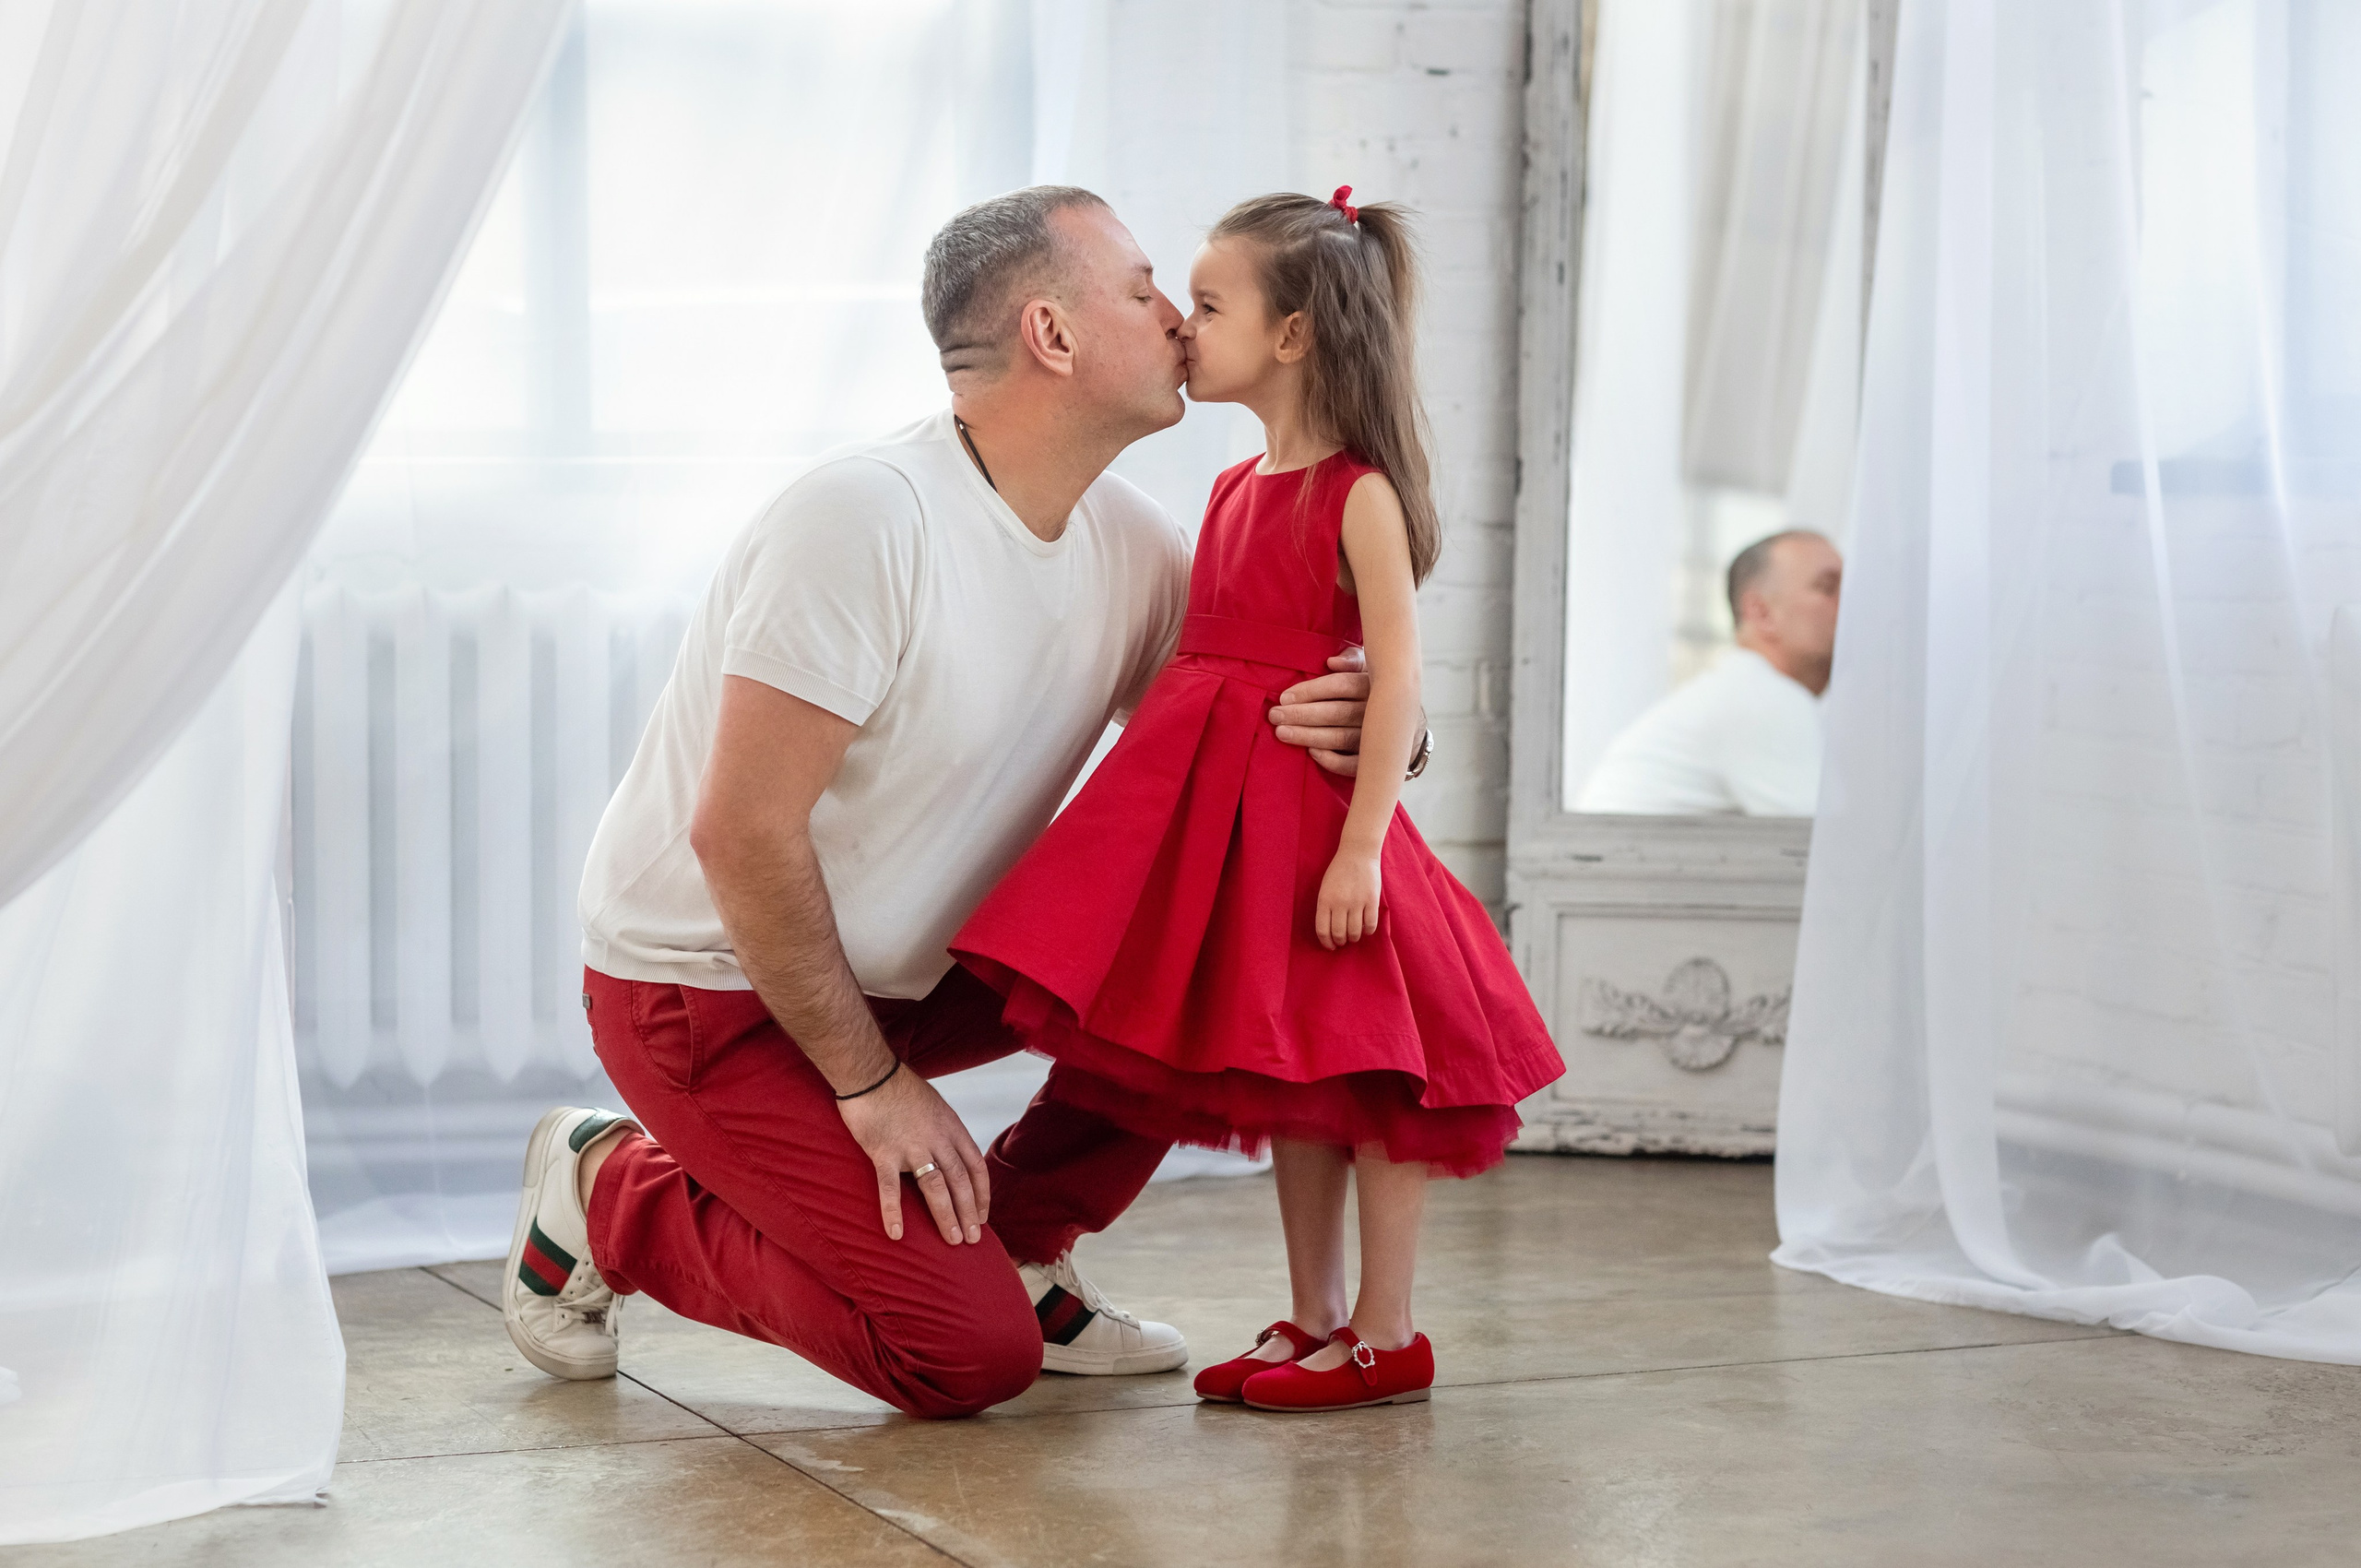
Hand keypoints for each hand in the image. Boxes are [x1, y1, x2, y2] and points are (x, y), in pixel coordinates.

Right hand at [836, 1064, 990, 1244]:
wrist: (871, 1073)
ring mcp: (911, 1147)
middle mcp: (937, 1139)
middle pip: (960, 1181)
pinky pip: (890, 1187)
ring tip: (951, 1240)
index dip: (982, 1193)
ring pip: (935, 1187)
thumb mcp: (935, 1106)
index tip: (983, 1215)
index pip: (975, 1166)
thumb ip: (943, 1132)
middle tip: (972, 1239)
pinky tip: (897, 1233)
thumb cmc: (900, 1088)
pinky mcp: (884, 1152)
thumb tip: (949, 1155)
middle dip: (969, 1212)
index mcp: (951, 1128)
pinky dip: (894, 1211)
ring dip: (945, 1215)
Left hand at [1270, 651, 1371, 776]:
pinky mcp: (1377, 760)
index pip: (1340, 685)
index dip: (1311, 691)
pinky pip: (1353, 764)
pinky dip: (1332, 760)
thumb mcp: (1370, 670)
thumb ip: (1352, 660)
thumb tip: (1332, 661)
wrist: (1411, 728)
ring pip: (1340, 738)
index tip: (1284, 697)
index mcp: (1373, 685)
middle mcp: (1376, 711)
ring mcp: (1378, 738)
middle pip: (1336, 712)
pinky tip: (1312, 753)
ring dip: (1309, 736)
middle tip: (1275, 716)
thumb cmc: (1378, 693)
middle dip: (1302, 714)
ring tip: (1282, 733)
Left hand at [1315, 851, 1381, 949]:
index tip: (1330, 946)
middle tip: (1342, 941)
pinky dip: (1367, 931)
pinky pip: (1370, 925)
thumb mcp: (1325, 888)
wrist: (1357, 853)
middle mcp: (1340, 903)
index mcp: (1325, 900)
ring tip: (1353, 936)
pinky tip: (1365, 929)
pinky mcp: (1372, 901)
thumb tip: (1330, 931)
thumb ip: (1326, 908)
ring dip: (1353, 938)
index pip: (1323, 930)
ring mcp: (1357, 902)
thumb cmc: (1339, 871)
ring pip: (1354, 932)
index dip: (1326, 943)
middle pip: (1339, 934)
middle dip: (1340, 942)